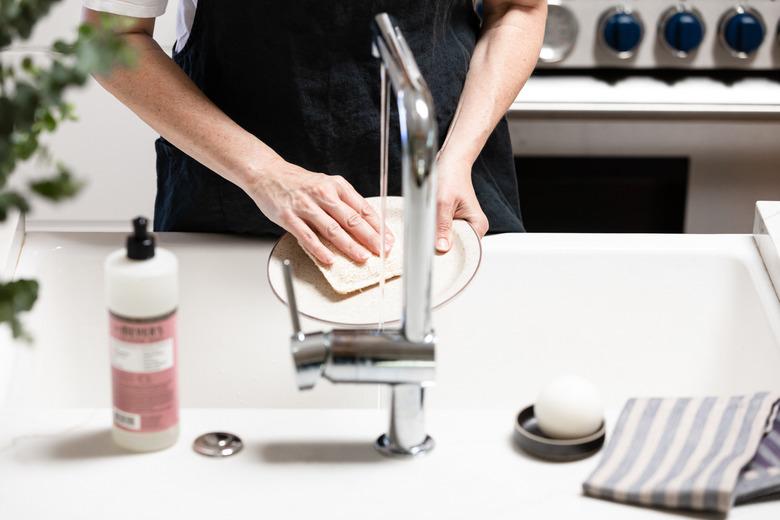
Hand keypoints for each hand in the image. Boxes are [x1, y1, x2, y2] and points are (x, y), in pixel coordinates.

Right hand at [246, 159, 393, 264]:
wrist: (267, 173)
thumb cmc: (299, 183)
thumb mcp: (326, 185)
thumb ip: (344, 203)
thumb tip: (366, 226)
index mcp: (337, 186)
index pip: (364, 209)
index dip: (379, 226)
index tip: (389, 240)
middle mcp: (323, 194)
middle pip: (352, 220)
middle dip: (370, 238)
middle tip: (382, 252)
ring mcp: (305, 205)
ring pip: (332, 229)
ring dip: (350, 246)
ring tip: (363, 258)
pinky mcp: (289, 216)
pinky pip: (307, 236)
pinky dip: (320, 249)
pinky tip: (330, 260)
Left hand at [435, 158, 488, 252]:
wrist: (450, 162)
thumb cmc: (450, 176)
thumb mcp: (443, 202)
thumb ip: (442, 226)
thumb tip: (442, 248)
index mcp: (478, 224)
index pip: (465, 250)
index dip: (450, 254)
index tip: (434, 256)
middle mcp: (473, 227)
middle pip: (456, 247)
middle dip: (441, 247)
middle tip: (426, 244)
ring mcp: (463, 225)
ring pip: (448, 240)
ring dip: (437, 238)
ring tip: (427, 232)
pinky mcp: (454, 222)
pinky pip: (444, 233)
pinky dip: (435, 232)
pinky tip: (429, 227)